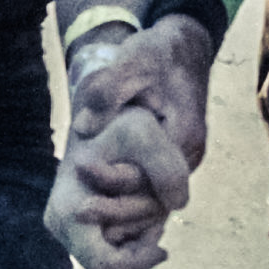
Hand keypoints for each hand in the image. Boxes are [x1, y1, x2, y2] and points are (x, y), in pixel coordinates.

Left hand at [44, 18, 212, 268]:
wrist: (184, 50)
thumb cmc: (157, 56)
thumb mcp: (131, 63)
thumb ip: (107, 91)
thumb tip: (83, 127)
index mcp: (182, 136)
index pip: (151, 175)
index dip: (113, 179)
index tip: (79, 171)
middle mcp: (189, 155)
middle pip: (155, 200)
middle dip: (117, 211)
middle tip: (78, 212)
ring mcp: (185, 161)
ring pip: (156, 201)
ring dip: (125, 214)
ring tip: (85, 218)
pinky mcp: (174, 160)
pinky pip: (155, 192)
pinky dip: (132, 203)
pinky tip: (102, 209)